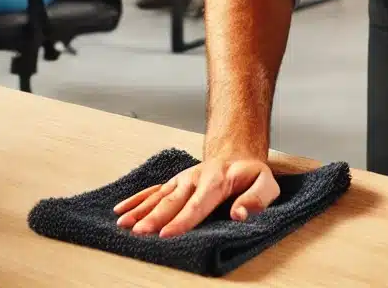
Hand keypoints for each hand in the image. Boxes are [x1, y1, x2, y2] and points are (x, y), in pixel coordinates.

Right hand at [114, 157, 278, 238]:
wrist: (237, 152)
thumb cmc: (251, 175)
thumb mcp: (266, 184)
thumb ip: (256, 199)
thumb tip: (239, 214)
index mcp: (217, 180)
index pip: (198, 204)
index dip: (182, 220)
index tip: (167, 235)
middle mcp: (195, 178)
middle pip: (173, 200)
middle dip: (155, 217)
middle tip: (140, 233)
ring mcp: (182, 179)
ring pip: (159, 195)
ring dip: (140, 209)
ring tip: (124, 224)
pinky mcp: (174, 182)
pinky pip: (153, 190)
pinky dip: (136, 200)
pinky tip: (121, 210)